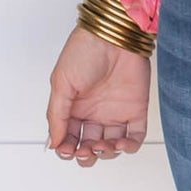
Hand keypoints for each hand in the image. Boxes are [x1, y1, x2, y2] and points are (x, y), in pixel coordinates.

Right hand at [46, 26, 150, 165]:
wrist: (113, 35)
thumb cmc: (84, 52)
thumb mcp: (61, 84)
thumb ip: (58, 115)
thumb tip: (54, 143)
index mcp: (74, 108)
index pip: (69, 138)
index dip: (67, 149)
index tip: (67, 150)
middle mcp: (94, 113)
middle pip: (90, 146)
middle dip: (86, 155)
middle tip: (86, 149)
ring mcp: (115, 112)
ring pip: (111, 146)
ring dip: (107, 153)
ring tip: (103, 145)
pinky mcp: (136, 110)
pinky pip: (135, 136)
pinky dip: (130, 147)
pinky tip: (122, 144)